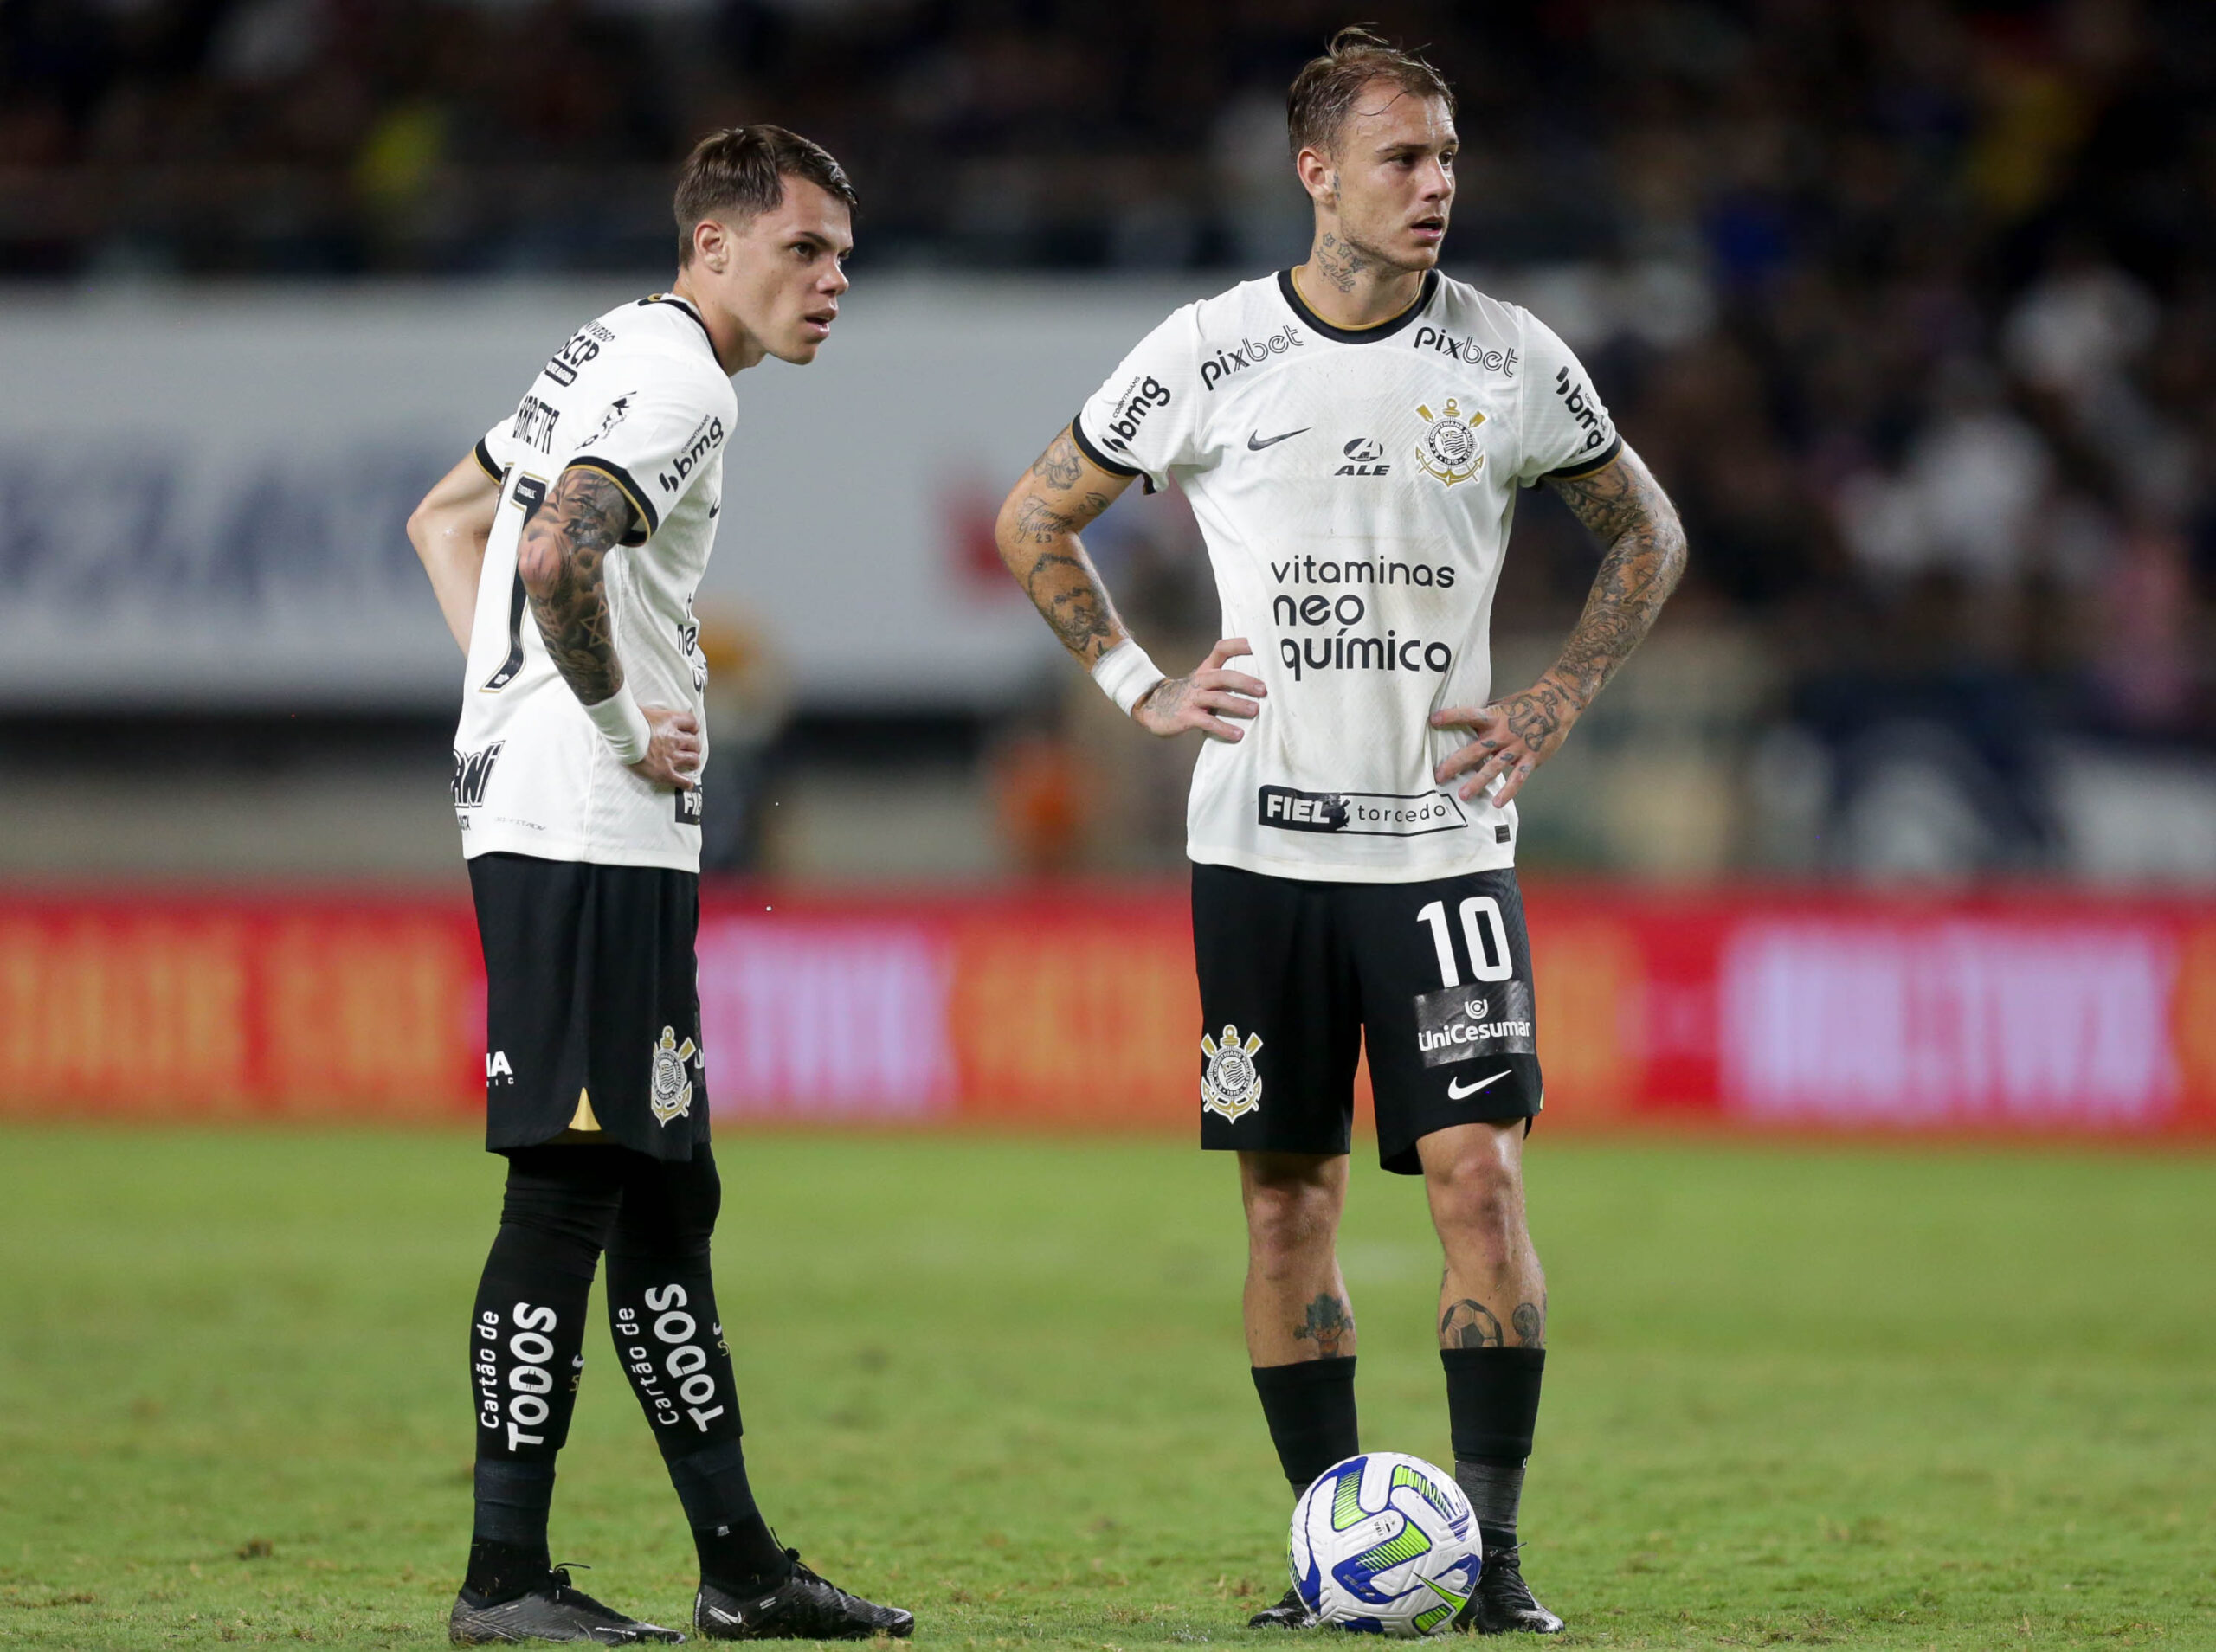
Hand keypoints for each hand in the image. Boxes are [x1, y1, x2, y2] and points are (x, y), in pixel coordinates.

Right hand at [628, 705, 701, 789]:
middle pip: (695, 742)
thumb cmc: (626, 721)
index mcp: (669, 721)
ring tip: (690, 764)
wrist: (622, 734)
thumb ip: (646, 713)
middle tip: (690, 749)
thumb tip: (638, 712)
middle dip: (694, 746)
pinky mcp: (665, 772)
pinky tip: (687, 784)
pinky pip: (683, 781)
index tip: (690, 731)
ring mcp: (671, 756)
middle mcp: (674, 738)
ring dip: (693, 762)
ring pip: (693, 760)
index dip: (692, 728)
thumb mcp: (640, 710)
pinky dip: (687, 783)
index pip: (691, 722)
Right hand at [1133, 638, 1266, 741]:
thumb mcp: (1203, 680)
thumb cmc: (1188, 695)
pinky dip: (1224, 728)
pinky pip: (1208, 722)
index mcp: (1206, 669)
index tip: (1258, 645)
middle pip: (1223, 676)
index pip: (1222, 649)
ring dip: (1237, 704)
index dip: (1239, 645)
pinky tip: (1238, 734)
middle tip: (1263, 689)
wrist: (1152, 707)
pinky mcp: (1187, 716)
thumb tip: (1261, 678)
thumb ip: (1225, 678)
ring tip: (1254, 710)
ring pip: (1217, 698)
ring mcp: (1192, 698)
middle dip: (1244, 681)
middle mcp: (1200, 680)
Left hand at [1430, 676, 1582, 805]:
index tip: (1433, 720)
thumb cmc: (1527, 703)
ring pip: (1493, 768)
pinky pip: (1518, 778)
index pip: (1469, 715)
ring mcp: (1517, 747)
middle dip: (1455, 763)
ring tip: (1463, 795)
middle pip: (1475, 750)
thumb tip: (1465, 720)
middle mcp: (1503, 733)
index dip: (1451, 716)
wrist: (1558, 704)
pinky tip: (1497, 803)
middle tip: (1439, 775)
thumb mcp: (1504, 705)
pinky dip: (1508, 792)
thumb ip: (1486, 715)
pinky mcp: (1531, 758)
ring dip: (1477, 782)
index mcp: (1494, 717)